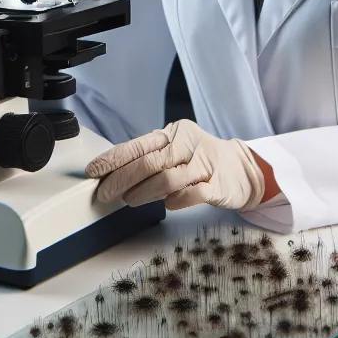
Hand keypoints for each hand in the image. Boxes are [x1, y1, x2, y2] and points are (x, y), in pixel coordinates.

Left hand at [85, 119, 265, 210]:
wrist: (243, 168)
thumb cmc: (200, 161)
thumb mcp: (175, 151)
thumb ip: (149, 159)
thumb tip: (112, 174)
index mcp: (174, 133)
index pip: (138, 145)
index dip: (113, 158)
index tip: (94, 171)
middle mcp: (189, 144)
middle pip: (149, 162)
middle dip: (122, 179)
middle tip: (105, 193)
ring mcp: (205, 164)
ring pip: (167, 179)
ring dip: (143, 192)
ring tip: (130, 200)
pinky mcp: (218, 185)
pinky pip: (191, 194)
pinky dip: (175, 201)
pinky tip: (167, 204)